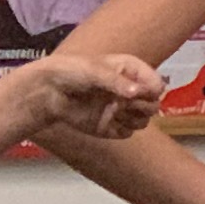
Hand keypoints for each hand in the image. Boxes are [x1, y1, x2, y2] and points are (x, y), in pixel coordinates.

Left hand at [23, 50, 161, 140]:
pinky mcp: (112, 126)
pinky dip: (121, 129)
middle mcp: (131, 90)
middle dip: (143, 105)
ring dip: (133, 118)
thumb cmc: (71, 71)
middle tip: (124, 103)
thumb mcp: (94, 70)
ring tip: (114, 110)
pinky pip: (128, 133)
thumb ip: (116, 82)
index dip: (151, 89)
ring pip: (144, 121)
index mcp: (131, 71)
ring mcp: (122, 109)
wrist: (47, 91)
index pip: (156, 83)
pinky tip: (106, 121)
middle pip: (154, 104)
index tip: (138, 92)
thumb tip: (136, 92)